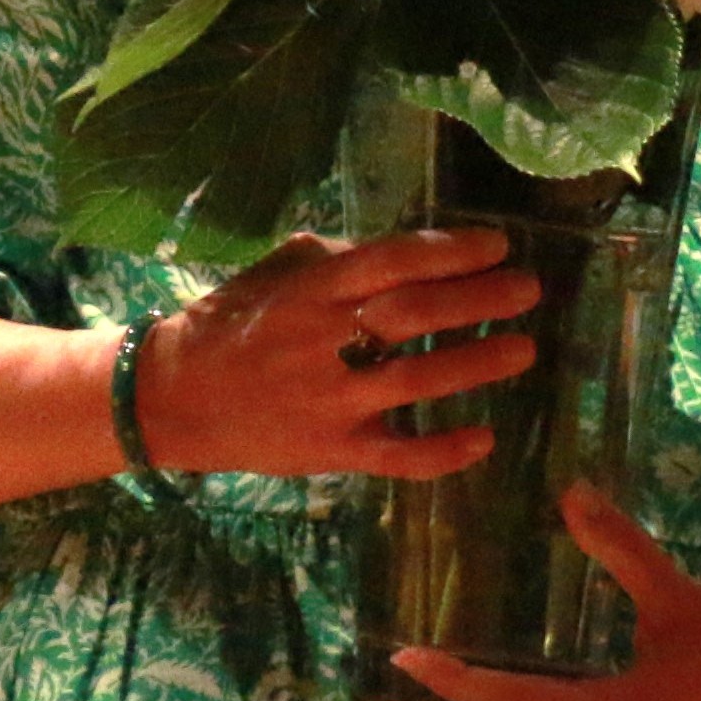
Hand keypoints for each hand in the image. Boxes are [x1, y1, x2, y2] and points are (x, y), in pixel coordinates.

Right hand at [137, 228, 541, 481]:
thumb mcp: (278, 273)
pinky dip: (442, 452)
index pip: (393, 262)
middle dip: (478, 299)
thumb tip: (408, 252)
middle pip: (413, 314)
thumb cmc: (234, 323)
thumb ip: (340, 260)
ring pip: (415, 382)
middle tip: (529, 289)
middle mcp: (323, 341)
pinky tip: (485, 439)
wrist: (170, 397)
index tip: (499, 244)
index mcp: (313, 291)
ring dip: (475, 364)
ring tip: (524, 349)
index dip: (450, 251)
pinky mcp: (331, 450)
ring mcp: (329, 401)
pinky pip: (395, 456)